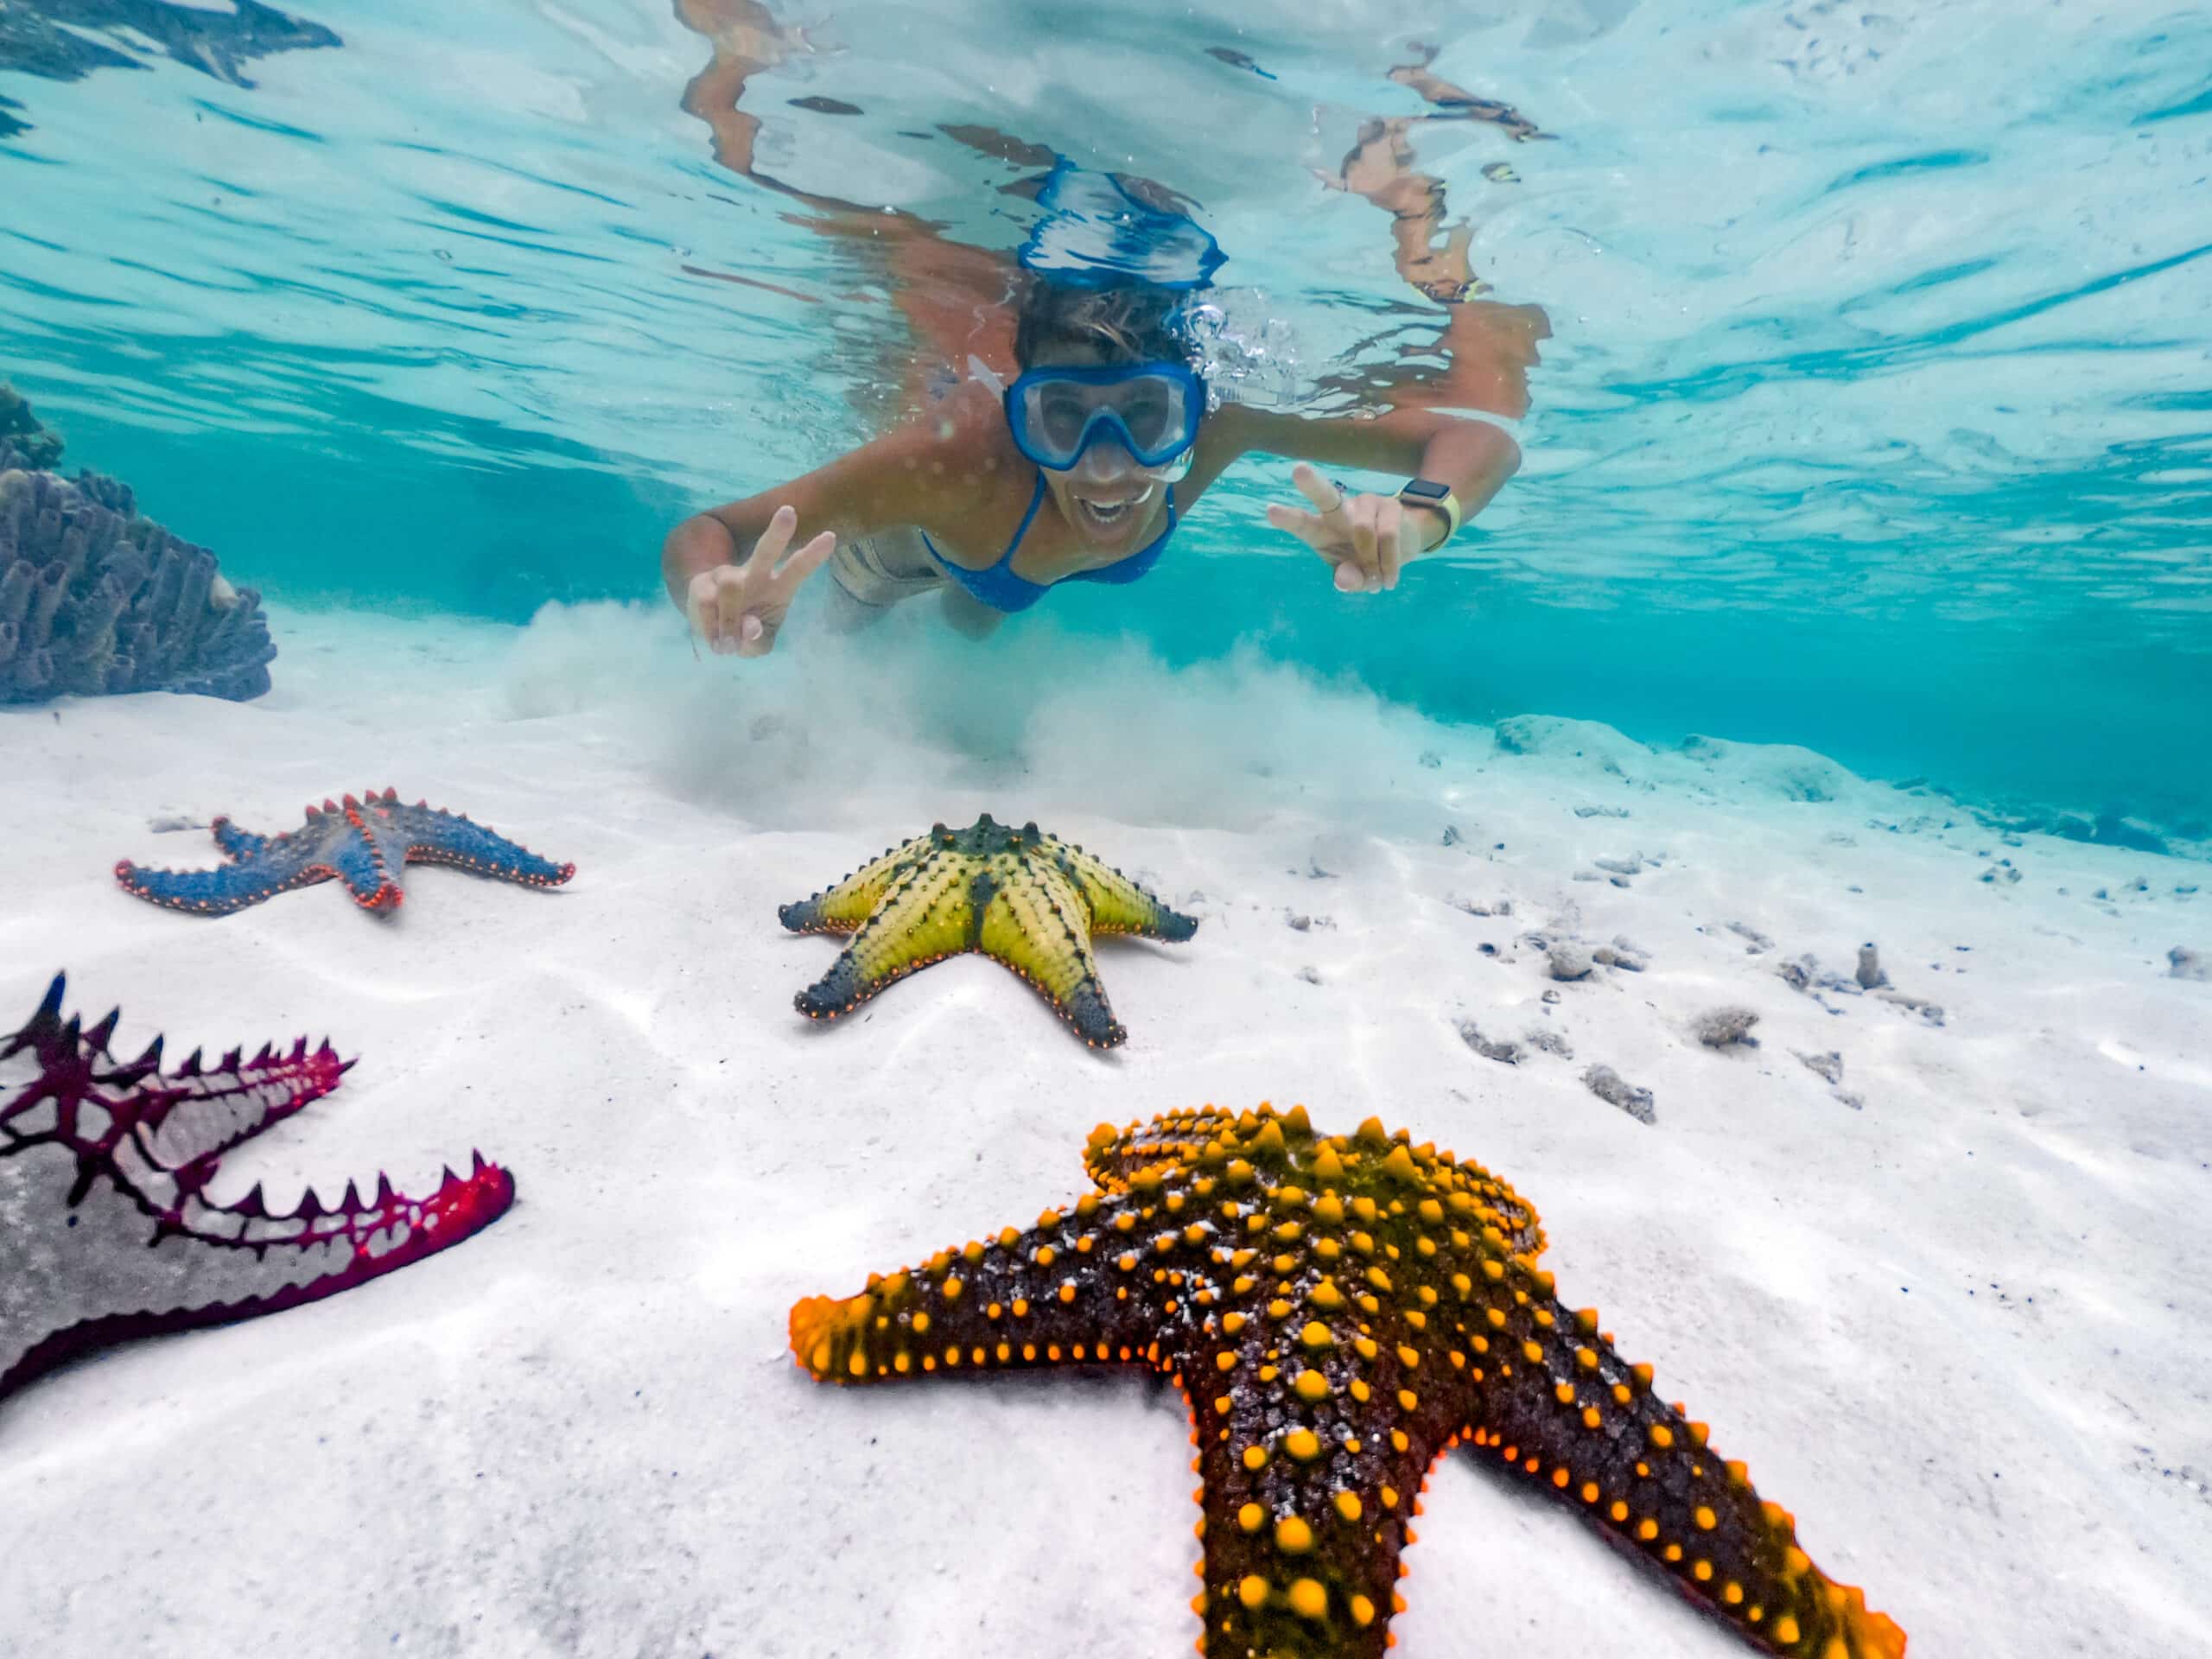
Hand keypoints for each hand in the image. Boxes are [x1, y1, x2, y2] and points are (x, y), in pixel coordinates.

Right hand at [685, 505, 835, 656]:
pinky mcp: (702, 585)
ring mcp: (727, 576)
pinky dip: (712, 628)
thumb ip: (758, 642)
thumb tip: (749, 626)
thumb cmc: (745, 633)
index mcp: (778, 586)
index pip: (798, 568)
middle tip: (789, 511)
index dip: (813, 554)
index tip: (831, 536)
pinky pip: (706, 604)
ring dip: (730, 618)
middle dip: (777, 531)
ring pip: (731, 585)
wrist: (711, 632)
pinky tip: (716, 642)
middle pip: (766, 549)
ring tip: (729, 645)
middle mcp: (754, 574)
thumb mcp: (758, 646)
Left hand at [1264, 463, 1429, 592]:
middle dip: (1311, 483)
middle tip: (1297, 470)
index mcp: (1320, 530)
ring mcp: (1365, 504)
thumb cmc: (1366, 561)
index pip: (1302, 523)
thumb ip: (1348, 581)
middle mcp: (1339, 511)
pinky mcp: (1390, 505)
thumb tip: (1346, 579)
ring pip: (1363, 531)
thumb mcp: (1355, 578)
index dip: (1287, 518)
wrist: (1404, 547)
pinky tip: (1390, 579)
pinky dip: (1389, 563)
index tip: (1270, 511)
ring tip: (1378, 581)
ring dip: (1372, 562)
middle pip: (1325, 495)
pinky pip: (1388, 536)